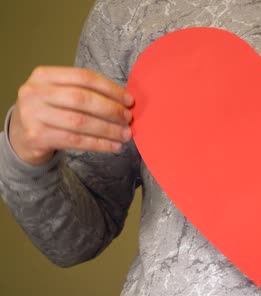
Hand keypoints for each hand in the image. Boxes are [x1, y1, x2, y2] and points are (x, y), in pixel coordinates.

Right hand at [9, 66, 133, 164]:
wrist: (21, 134)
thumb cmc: (50, 110)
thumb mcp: (60, 93)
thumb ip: (85, 92)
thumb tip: (125, 102)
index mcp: (44, 75)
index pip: (84, 77)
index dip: (110, 89)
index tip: (129, 100)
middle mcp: (35, 92)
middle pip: (82, 99)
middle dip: (110, 109)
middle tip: (128, 118)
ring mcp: (33, 115)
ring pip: (80, 122)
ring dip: (108, 129)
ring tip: (126, 134)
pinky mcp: (37, 136)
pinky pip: (75, 141)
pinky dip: (99, 144)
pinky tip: (114, 145)